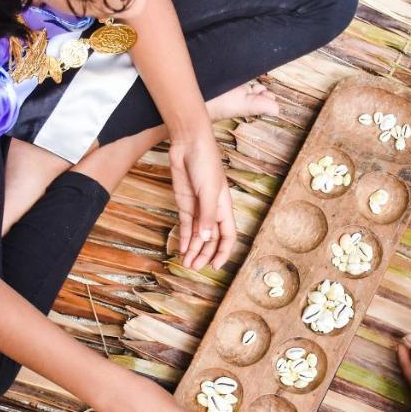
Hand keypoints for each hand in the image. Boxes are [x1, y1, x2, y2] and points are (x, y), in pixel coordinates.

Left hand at [168, 126, 235, 270]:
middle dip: (205, 254)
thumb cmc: (205, 163)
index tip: (216, 266)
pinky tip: (182, 249)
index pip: (228, 235)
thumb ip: (207, 216)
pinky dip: (184, 238)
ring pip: (198, 235)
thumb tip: (206, 239)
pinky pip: (186, 225)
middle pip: (211, 239)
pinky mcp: (185, 203)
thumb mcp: (209, 191)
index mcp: (224, 207)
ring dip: (193, 249)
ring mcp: (199, 207)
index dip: (224, 252)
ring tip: (186, 263)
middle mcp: (213, 210)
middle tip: (195, 267)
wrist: (189, 144)